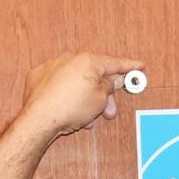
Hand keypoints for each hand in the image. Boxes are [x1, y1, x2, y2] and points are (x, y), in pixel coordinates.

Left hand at [19, 52, 144, 140]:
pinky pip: (60, 85)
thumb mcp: (100, 99)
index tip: (139, 67)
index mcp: (87, 61)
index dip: (129, 67)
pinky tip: (68, 109)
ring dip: (86, 98)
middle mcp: (69, 59)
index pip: (114, 63)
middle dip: (104, 94)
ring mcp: (52, 67)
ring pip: (77, 81)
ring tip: (87, 118)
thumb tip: (111, 81)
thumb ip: (109, 86)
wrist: (39, 119)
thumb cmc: (69, 108)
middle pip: (94, 74)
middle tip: (109, 111)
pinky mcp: (38, 78)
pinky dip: (67, 95)